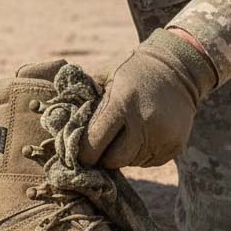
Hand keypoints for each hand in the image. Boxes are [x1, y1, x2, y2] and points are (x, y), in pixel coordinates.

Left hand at [78, 28, 217, 168]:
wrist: (179, 69)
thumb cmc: (132, 73)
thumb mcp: (105, 78)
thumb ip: (82, 99)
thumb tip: (52, 119)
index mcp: (121, 103)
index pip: (94, 143)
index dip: (84, 153)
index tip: (79, 152)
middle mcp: (144, 121)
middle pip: (113, 159)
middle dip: (103, 156)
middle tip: (100, 146)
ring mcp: (163, 136)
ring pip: (131, 162)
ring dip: (122, 154)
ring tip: (125, 133)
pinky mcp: (175, 146)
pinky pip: (148, 162)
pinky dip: (140, 154)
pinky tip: (142, 135)